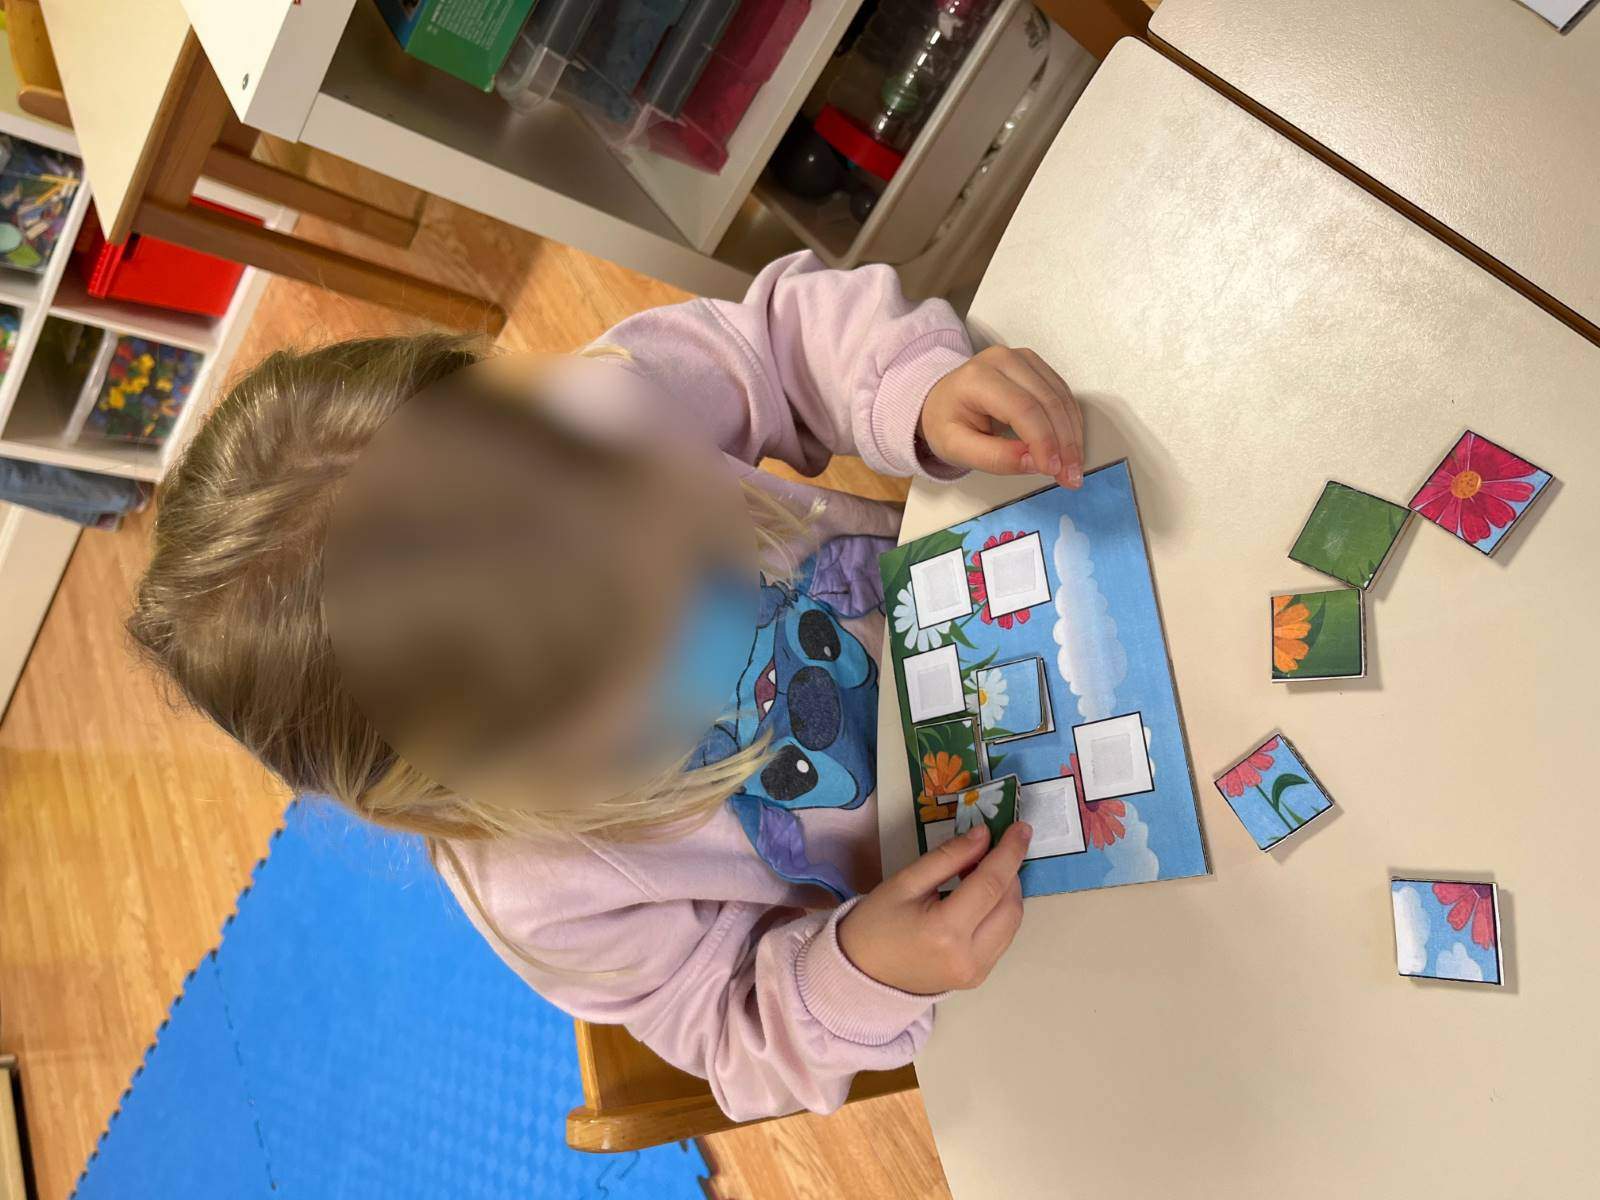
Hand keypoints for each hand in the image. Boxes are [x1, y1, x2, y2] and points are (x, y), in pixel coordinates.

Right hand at [837, 821, 1031, 994]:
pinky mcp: (978, 977)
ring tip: (984, 872)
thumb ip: (948, 857)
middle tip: (994, 848)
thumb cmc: (875, 923)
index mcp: (945, 931)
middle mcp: (968, 957)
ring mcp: (976, 972)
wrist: (860, 973)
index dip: (1010, 852)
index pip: (991, 884)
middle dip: (1010, 871)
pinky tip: (980, 897)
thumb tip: (984, 836)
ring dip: (1008, 892)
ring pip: (1012, 924)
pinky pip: (1002, 938)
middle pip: (1010, 905)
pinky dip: (999, 912)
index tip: (1021, 827)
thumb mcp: (905, 881)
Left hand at [919, 346, 1083, 487]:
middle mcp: (1004, 360)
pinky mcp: (1035, 365)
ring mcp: (1022, 358)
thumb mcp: (956, 448)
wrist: (941, 400)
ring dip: (1072, 435)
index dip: (1044, 441)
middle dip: (1064, 443)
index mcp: (978, 378)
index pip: (1023, 408)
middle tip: (1071, 476)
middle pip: (1047, 401)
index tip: (1054, 470)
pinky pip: (1061, 393)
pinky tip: (1070, 447)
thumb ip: (993, 458)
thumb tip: (1034, 463)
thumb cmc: (946, 423)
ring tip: (1073, 468)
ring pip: (1060, 397)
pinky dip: (1070, 422)